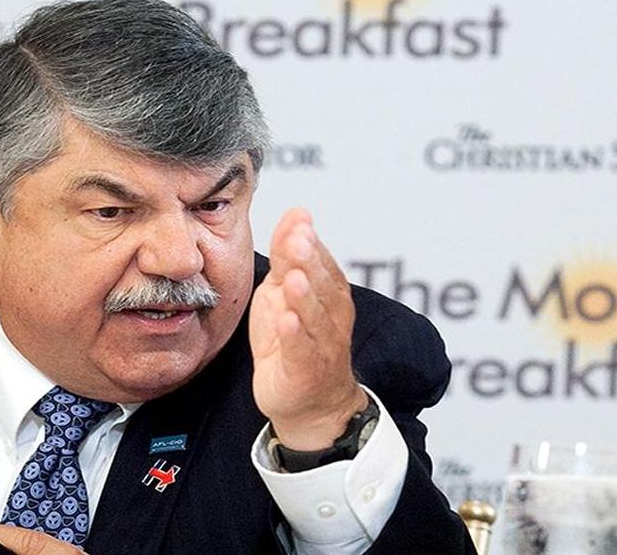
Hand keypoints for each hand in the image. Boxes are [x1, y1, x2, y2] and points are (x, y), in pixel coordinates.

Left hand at [249, 208, 368, 450]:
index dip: (311, 242)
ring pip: (315, 317)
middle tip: (298, 239)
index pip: (323, 262)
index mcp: (329, 294)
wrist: (307, 403)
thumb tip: (296, 214)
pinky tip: (287, 320)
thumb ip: (289, 255)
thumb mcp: (285, 291)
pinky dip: (295, 335)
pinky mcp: (306, 371)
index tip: (299, 220)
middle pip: (322, 285)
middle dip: (310, 262)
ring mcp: (322, 345)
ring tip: (294, 277)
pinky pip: (302, 351)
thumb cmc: (294, 340)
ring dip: (305, 296)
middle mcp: (331, 317)